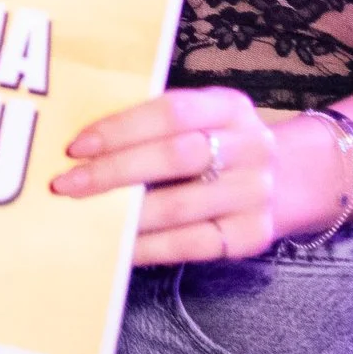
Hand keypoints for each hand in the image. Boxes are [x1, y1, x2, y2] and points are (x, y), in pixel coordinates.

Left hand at [49, 88, 278, 264]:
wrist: (286, 180)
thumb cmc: (218, 144)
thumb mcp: (203, 118)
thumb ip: (156, 124)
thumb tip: (84, 144)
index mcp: (229, 106)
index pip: (171, 111)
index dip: (122, 128)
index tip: (77, 146)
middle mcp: (250, 147)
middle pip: (175, 156)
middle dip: (114, 171)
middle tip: (67, 184)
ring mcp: (255, 193)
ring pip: (180, 205)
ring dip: (125, 213)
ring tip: (85, 215)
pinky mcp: (252, 236)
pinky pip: (192, 245)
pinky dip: (149, 247)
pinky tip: (118, 245)